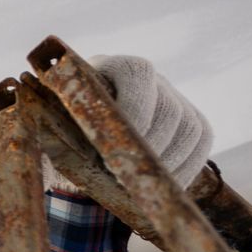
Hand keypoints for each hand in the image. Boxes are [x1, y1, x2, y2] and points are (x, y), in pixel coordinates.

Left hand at [42, 54, 213, 195]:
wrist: (74, 144)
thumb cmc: (57, 133)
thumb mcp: (49, 125)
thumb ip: (52, 123)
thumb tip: (53, 128)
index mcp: (109, 66)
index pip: (137, 72)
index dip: (134, 109)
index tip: (115, 146)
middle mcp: (147, 77)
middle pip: (168, 106)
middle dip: (151, 145)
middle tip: (128, 171)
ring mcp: (171, 96)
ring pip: (191, 126)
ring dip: (170, 161)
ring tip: (143, 182)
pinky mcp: (187, 119)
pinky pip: (202, 139)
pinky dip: (187, 167)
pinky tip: (163, 184)